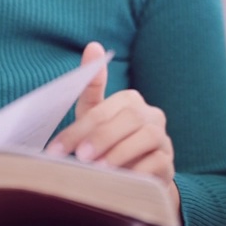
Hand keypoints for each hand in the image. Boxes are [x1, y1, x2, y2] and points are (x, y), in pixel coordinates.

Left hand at [46, 43, 179, 215]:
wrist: (132, 178)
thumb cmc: (107, 142)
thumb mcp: (94, 117)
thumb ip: (91, 86)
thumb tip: (93, 45)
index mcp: (130, 100)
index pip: (103, 109)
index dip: (78, 129)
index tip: (55, 149)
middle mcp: (151, 116)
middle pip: (129, 118)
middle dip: (103, 137)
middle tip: (81, 157)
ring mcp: (163, 140)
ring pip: (148, 137)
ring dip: (122, 153)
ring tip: (100, 169)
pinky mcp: (169, 165)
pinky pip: (160, 162)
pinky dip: (140, 171)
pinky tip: (123, 180)